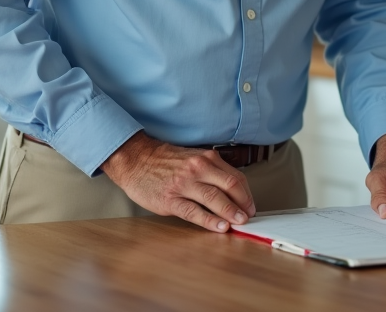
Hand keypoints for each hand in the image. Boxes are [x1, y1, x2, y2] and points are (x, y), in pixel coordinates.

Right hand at [100, 131, 256, 232]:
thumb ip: (211, 170)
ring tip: (240, 223)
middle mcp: (197, 169)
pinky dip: (210, 221)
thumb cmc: (164, 161)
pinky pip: (194, 212)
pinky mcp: (170, 199)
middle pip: (230, 186)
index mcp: (206, 158)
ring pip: (214, 199)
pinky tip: (220, 227)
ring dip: (231, 213)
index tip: (250, 205)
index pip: (236, 176)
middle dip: (244, 204)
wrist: (135, 160)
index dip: (247, 194)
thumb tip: (232, 191)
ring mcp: (184, 184)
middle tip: (249, 216)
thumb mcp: (192, 158)